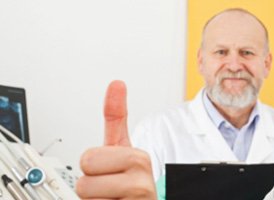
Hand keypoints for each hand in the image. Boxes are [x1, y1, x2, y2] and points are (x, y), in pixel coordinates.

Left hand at [76, 80, 156, 198]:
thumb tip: (117, 84)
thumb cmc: (130, 181)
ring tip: (112, 196)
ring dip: (94, 199)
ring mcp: (138, 196)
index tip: (108, 150)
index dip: (93, 164)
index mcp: (138, 157)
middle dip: (91, 183)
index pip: (89, 158)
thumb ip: (116, 117)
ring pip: (86, 195)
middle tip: (108, 185)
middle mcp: (142, 178)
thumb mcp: (124, 149)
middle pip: (85, 178)